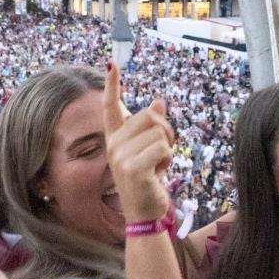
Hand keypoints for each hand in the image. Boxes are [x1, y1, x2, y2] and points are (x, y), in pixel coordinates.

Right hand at [103, 63, 173, 223]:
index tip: (111, 65)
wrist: (144, 214)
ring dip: (168, 148)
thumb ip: (152, 127)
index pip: (110, 107)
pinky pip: (162, 148)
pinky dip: (168, 159)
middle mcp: (113, 145)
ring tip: (159, 166)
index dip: (111, 86)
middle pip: (149, 115)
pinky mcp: (132, 168)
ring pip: (159, 132)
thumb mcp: (151, 151)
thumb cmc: (148, 181)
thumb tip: (158, 101)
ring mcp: (120, 156)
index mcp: (115, 139)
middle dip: (165, 130)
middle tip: (162, 151)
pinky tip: (159, 173)